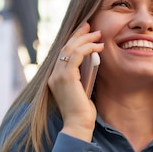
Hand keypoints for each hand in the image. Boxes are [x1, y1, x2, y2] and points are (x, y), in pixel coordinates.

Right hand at [47, 22, 103, 140]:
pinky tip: (99, 47)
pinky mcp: (66, 78)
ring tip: (98, 34)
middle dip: (79, 34)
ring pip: (70, 49)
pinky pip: (76, 56)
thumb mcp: (83, 90)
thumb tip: (92, 61)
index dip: (74, 39)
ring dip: (85, 39)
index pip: (63, 53)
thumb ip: (83, 76)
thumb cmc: (83, 112)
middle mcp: (53, 75)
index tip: (85, 30)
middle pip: (65, 47)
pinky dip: (88, 48)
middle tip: (91, 26)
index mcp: (56, 78)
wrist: (79, 126)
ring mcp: (58, 76)